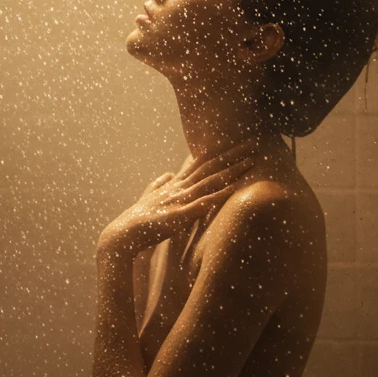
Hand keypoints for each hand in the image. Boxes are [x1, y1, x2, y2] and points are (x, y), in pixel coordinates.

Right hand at [98, 138, 258, 259]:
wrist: (124, 234)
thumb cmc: (139, 218)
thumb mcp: (150, 196)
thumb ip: (159, 183)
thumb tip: (168, 173)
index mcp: (176, 183)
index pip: (202, 163)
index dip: (221, 153)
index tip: (236, 143)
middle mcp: (181, 186)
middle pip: (211, 167)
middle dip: (233, 155)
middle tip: (254, 142)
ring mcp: (181, 199)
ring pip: (211, 181)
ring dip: (232, 170)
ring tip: (251, 161)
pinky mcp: (180, 215)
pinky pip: (204, 203)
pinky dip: (219, 195)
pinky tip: (234, 189)